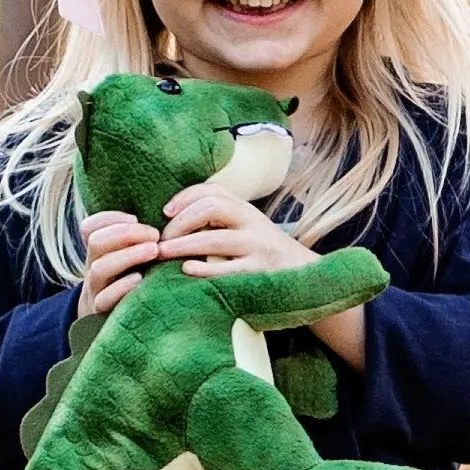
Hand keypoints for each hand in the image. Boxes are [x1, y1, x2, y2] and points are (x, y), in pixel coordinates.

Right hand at [78, 208, 159, 317]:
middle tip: (154, 234)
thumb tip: (170, 215)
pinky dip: (121, 287)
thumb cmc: (134, 287)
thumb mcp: (131, 263)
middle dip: (125, 234)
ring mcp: (95, 292)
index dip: (110, 218)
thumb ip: (140, 242)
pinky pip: (104, 298)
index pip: (89, 227)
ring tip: (154, 250)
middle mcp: (92, 269)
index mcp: (98, 253)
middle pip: (96, 242)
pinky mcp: (102, 314)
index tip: (135, 218)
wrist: (115, 333)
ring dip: (128, 255)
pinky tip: (140, 280)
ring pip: (99, 268)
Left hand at [161, 192, 370, 367]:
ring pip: (215, 239)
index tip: (165, 212)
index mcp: (247, 210)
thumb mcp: (250, 229)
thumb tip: (176, 217)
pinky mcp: (260, 274)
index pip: (212, 190)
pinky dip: (204, 269)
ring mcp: (258, 248)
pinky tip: (187, 271)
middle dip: (180, 222)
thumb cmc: (268, 256)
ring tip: (162, 253)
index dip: (184, 197)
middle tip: (160, 240)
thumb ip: (223, 220)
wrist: (309, 279)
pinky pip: (227, 270)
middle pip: (211, 207)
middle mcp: (253, 223)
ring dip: (183, 245)